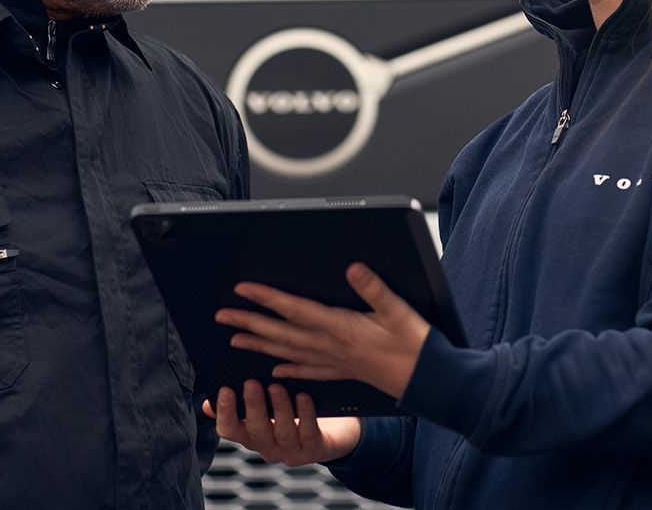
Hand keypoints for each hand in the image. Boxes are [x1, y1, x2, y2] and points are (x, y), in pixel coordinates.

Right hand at [201, 379, 361, 466]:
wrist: (335, 430)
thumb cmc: (294, 409)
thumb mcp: (268, 404)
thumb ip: (244, 399)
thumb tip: (210, 396)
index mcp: (251, 435)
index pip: (229, 429)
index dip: (224, 412)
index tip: (225, 389)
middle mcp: (268, 447)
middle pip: (255, 431)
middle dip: (253, 406)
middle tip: (251, 382)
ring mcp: (291, 452)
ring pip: (282, 432)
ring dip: (278, 409)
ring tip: (277, 386)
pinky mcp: (315, 450)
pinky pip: (308, 432)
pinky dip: (306, 414)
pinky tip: (303, 396)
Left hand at [214, 263, 430, 399]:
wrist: (429, 383)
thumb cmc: (417, 347)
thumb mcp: (400, 311)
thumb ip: (375, 289)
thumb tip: (353, 267)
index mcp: (341, 327)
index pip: (295, 310)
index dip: (267, 298)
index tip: (242, 289)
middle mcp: (331, 346)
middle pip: (282, 333)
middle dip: (249, 323)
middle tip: (221, 316)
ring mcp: (336, 362)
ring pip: (288, 353)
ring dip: (260, 345)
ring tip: (234, 339)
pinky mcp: (344, 372)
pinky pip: (308, 372)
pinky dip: (288, 370)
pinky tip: (275, 371)